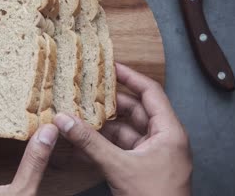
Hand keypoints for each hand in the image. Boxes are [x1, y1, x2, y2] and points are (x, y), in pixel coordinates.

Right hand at [53, 63, 191, 195]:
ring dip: (101, 126)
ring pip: (123, 132)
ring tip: (78, 116)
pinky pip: (118, 150)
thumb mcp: (119, 166)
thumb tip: (65, 121)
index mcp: (168, 131)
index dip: (130, 77)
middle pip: (134, 111)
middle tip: (87, 91)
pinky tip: (80, 143)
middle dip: (109, 103)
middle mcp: (161, 139)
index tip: (111, 67)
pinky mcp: (139, 168)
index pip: (150, 93)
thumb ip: (90, 142)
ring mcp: (150, 155)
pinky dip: (101, 146)